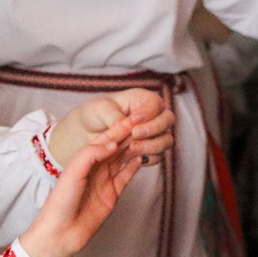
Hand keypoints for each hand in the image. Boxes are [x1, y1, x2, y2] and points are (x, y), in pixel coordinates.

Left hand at [18, 120, 141, 256]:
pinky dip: (135, 167)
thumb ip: (91, 155)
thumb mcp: (73, 172)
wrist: (62, 232)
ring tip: (149, 137)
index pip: (104, 140)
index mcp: (83, 159)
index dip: (118, 129)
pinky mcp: (112, 194)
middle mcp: (95, 168)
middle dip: (130, 136)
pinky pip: (126, 176)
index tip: (134, 118)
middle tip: (147, 125)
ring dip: (135, 149)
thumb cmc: (60, 202)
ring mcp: (104, 180)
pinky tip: (144, 157)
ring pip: (123, 160)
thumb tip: (113, 143)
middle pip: (116, 148)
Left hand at [50, 88, 174, 166]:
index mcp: (142, 99)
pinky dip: (148, 158)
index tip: (134, 121)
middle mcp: (153, 115)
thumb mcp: (99, 109)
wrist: (89, 132)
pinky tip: (133, 157)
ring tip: (132, 148)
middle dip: (154, 129)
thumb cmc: (95, 114)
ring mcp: (155, 133)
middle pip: (168, 121)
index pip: (156, 103)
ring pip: (167, 140)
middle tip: (135, 134)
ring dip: (152, 145)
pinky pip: (158, 156)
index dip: (148, 113)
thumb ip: (113, 115)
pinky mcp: (151, 150)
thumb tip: (124, 124)